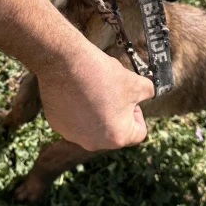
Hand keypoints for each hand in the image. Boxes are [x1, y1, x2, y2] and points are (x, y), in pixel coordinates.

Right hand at [36, 42, 153, 151]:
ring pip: (93, 126)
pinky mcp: (57, 124)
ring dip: (97, 111)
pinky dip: (78, 108)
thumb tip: (148, 93)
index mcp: (117, 137)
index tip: (129, 97)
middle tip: (111, 91)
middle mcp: (94, 143)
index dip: (137, 112)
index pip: (138, 132)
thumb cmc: (102, 75)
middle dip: (117, 113)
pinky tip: (76, 90)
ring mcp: (73, 135)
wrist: (65, 63)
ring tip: (93, 89)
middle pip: (114, 131)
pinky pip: (73, 120)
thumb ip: (148, 92)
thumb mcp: (136, 82)